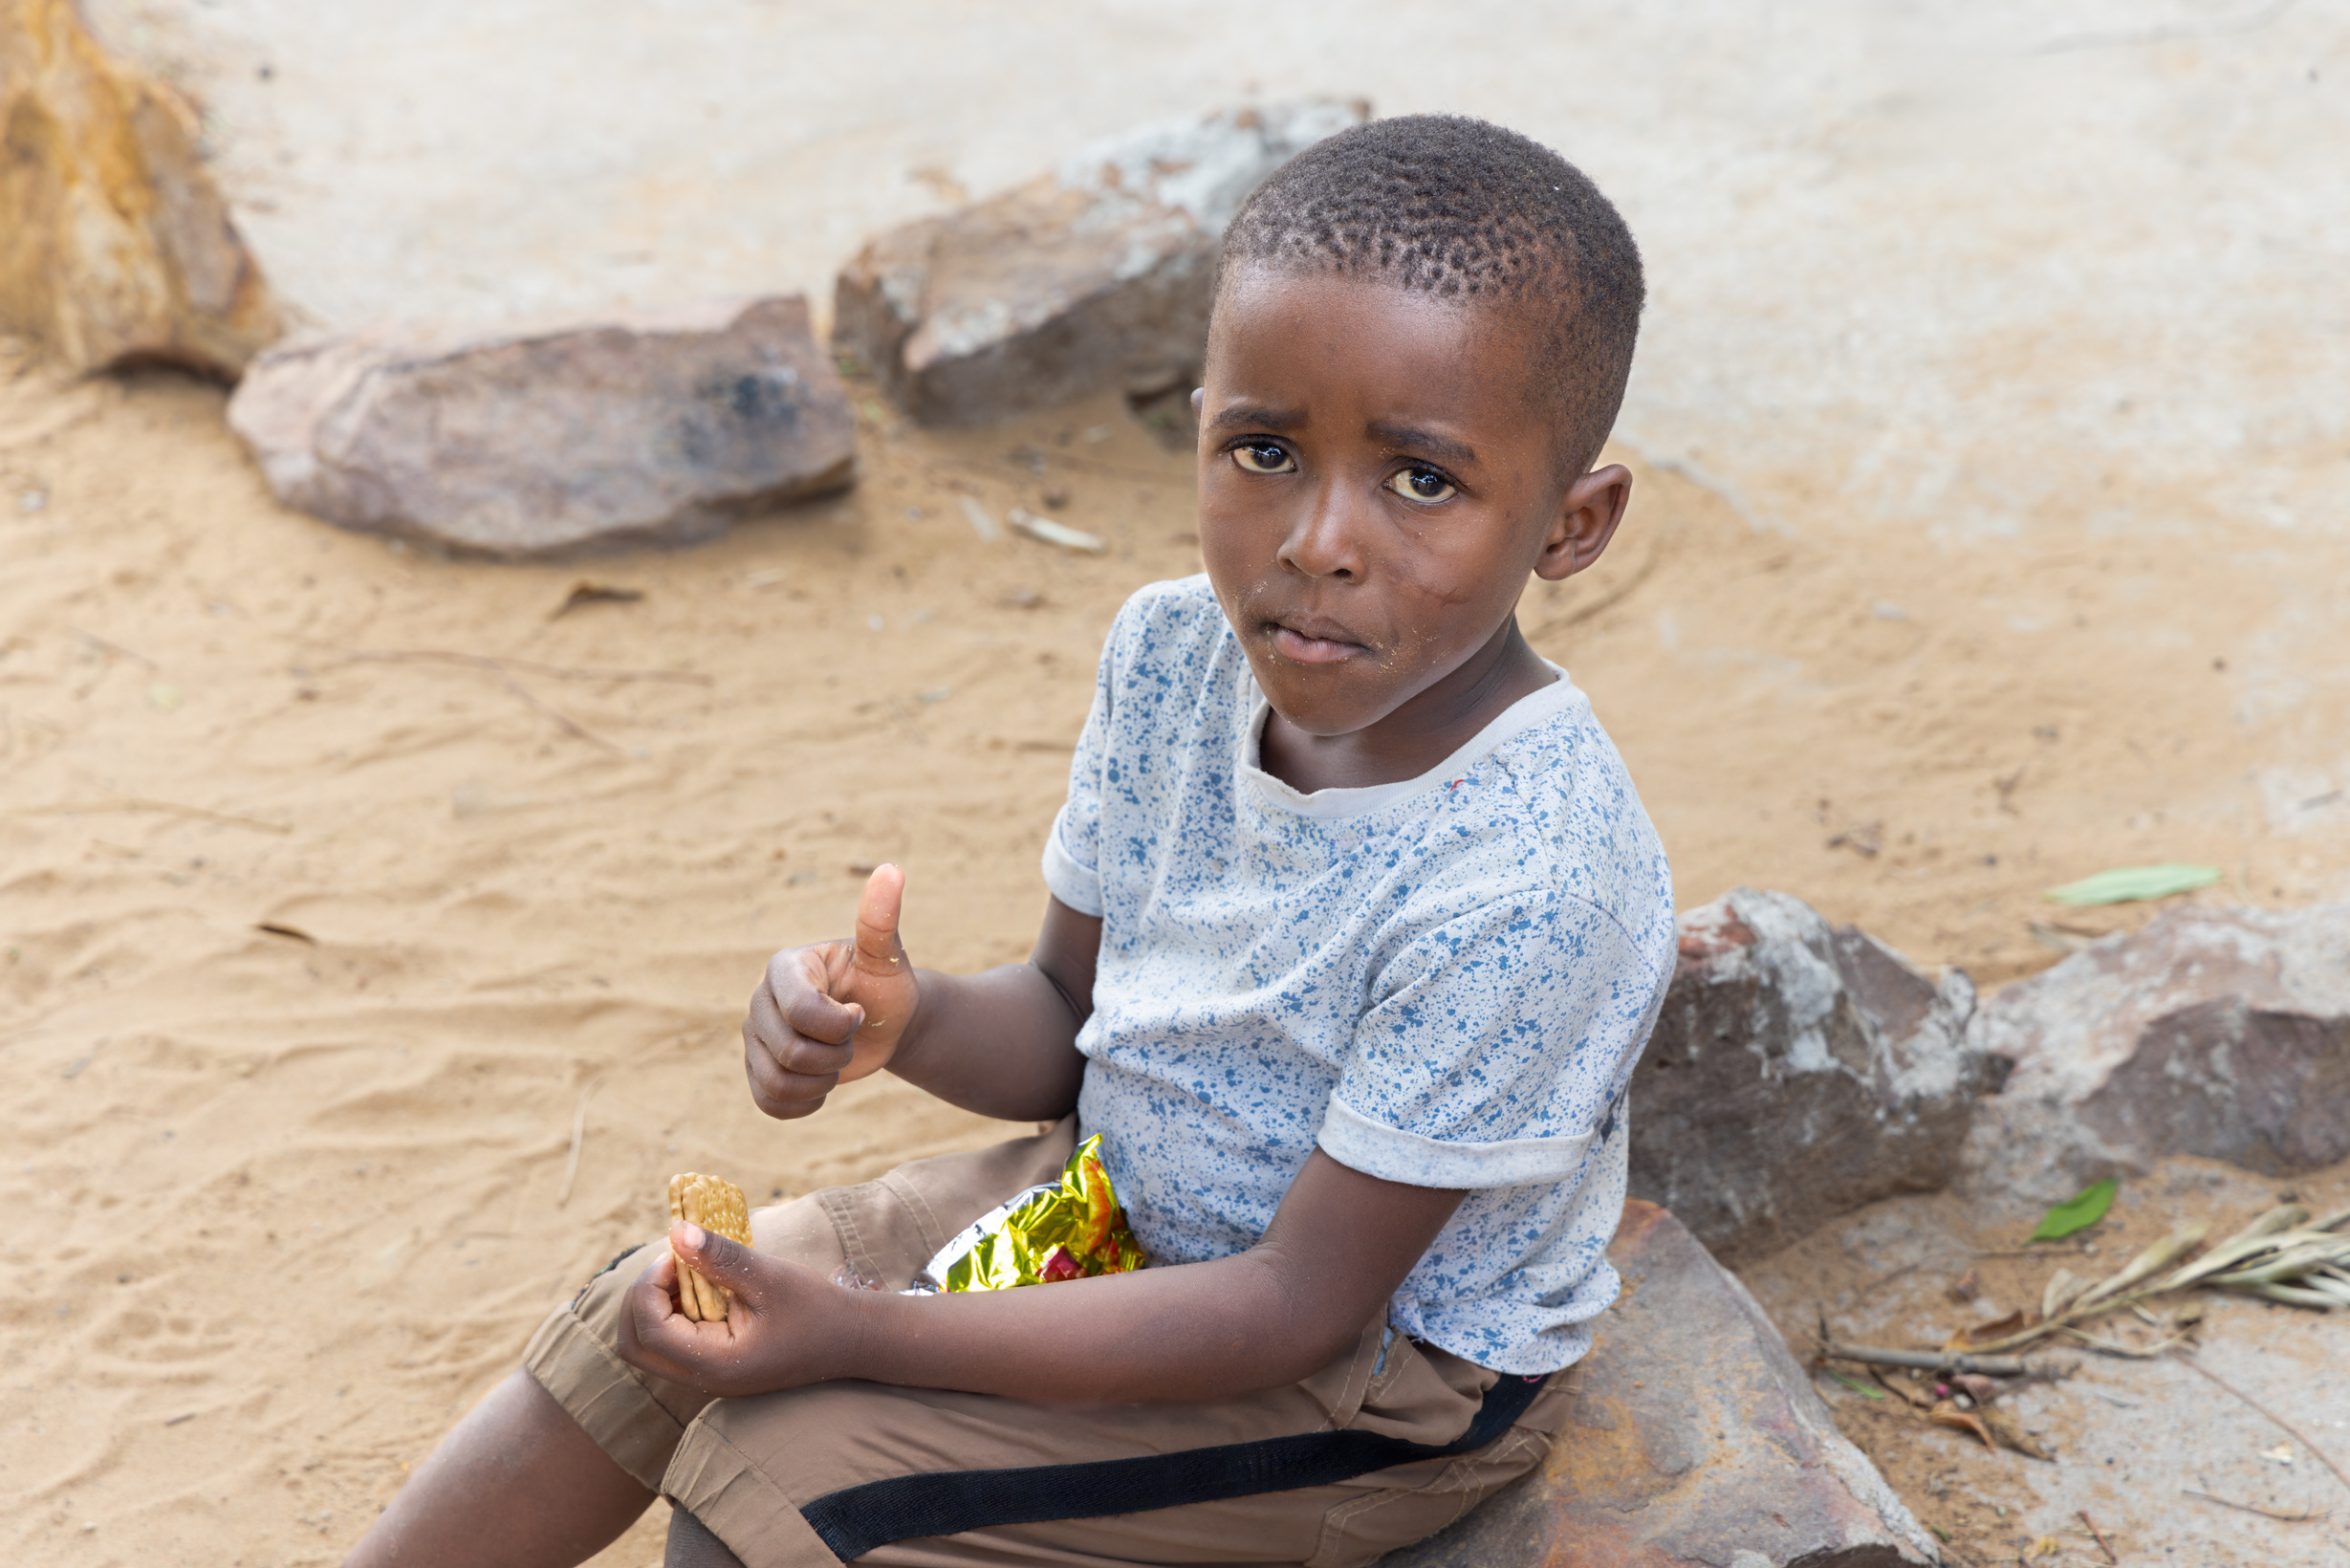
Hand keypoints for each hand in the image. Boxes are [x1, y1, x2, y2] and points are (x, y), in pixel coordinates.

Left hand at [614, 1222, 856, 1396]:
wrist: (851, 1341)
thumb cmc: (815, 1308)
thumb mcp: (769, 1277)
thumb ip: (720, 1258)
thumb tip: (676, 1231)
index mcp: (714, 1364)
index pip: (649, 1330)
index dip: (650, 1286)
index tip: (677, 1254)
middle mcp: (702, 1378)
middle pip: (634, 1345)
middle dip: (641, 1298)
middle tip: (674, 1265)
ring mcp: (706, 1375)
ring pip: (647, 1345)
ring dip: (655, 1304)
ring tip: (689, 1273)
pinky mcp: (713, 1365)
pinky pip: (670, 1342)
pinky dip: (672, 1311)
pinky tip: (702, 1287)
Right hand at [742, 864, 919, 1118]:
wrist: (885, 1025)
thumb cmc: (886, 988)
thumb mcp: (888, 958)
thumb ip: (881, 920)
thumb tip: (892, 870)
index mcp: (785, 968)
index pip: (800, 1011)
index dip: (839, 1024)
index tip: (857, 1011)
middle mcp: (759, 1000)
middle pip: (790, 1052)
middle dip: (835, 1055)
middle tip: (850, 1037)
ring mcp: (754, 1038)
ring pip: (778, 1083)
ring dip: (822, 1082)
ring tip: (836, 1061)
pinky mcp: (757, 1071)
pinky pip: (770, 1103)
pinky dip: (804, 1103)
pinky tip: (822, 1085)